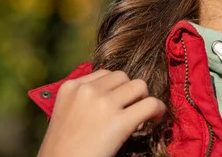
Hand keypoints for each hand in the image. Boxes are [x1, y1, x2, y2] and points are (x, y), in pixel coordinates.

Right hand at [37, 69, 166, 156]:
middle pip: (123, 77)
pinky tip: (156, 117)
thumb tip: (117, 93)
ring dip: (143, 98)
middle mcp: (87, 91)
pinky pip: (150, 104)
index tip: (115, 104)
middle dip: (129, 91)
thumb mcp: (66, 113)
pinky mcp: (119, 122)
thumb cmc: (63, 148)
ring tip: (140, 116)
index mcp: (71, 87)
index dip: (115, 88)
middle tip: (129, 111)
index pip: (105, 74)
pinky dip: (158, 109)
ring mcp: (103, 104)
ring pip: (139, 86)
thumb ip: (85, 98)